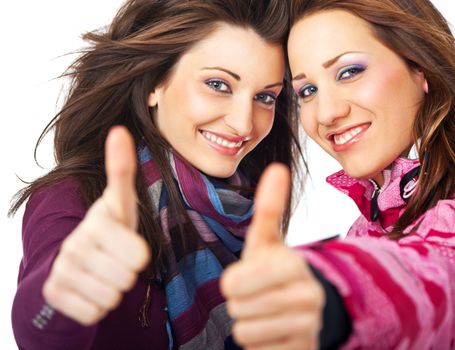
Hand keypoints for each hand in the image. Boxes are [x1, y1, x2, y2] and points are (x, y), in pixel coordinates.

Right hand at [43, 126, 149, 324]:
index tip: (128, 246)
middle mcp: (75, 244)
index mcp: (96, 221)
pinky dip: (98, 305)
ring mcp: (61, 271)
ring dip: (114, 289)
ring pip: (112, 297)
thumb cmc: (108, 229)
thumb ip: (122, 169)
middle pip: (128, 277)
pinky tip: (91, 288)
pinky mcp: (54, 295)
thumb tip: (119, 129)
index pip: (138, 255)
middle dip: (127, 272)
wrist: (75, 260)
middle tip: (117, 261)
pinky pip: (96, 313)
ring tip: (105, 273)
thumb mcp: (120, 202)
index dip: (138, 254)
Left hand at [221, 164, 323, 349]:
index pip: (235, 282)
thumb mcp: (269, 241)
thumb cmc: (277, 270)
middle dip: (240, 301)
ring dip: (248, 322)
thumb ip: (270, 207)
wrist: (309, 307)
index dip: (233, 282)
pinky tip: (274, 331)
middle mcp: (305, 295)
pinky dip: (259, 343)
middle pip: (236, 307)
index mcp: (292, 264)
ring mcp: (307, 326)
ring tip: (266, 312)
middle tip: (258, 294)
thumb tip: (276, 168)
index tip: (242, 279)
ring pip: (243, 330)